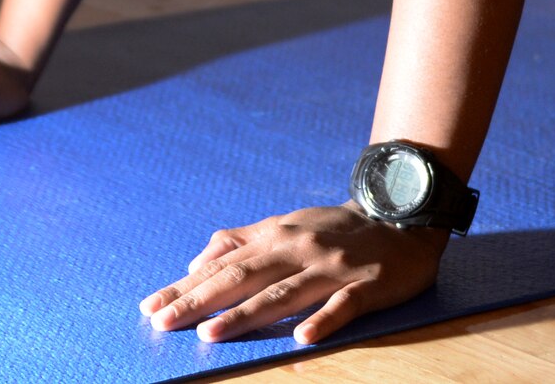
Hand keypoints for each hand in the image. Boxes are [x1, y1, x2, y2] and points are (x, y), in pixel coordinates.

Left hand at [140, 204, 447, 345]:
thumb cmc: (338, 228)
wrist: (403, 216)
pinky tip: (303, 338)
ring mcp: (332, 268)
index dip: (186, 286)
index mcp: (278, 236)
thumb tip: (196, 261)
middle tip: (163, 322)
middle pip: (243, 278)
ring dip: (246, 314)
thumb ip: (241, 241)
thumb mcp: (287, 224)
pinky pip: (343, 305)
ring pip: (284, 293)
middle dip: (200, 301)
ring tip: (211, 333)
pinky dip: (323, 320)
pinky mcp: (365, 285)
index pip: (223, 265)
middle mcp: (299, 249)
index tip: (150, 306)